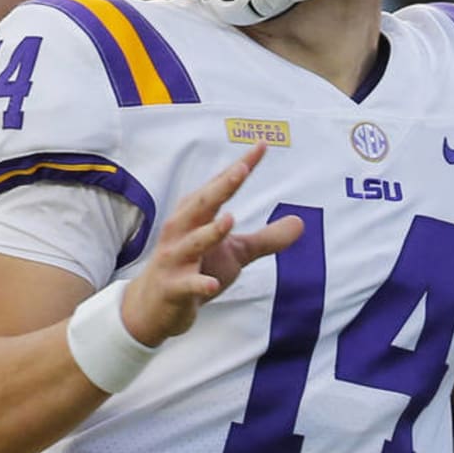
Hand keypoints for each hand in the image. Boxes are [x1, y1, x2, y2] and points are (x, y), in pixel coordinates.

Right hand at [119, 144, 303, 346]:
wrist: (152, 308)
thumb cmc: (194, 269)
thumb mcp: (235, 254)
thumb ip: (266, 238)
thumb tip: (301, 223)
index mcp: (195, 214)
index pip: (221, 185)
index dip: (242, 166)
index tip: (263, 145)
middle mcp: (182, 230)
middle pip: (202, 204)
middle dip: (221, 187)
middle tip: (242, 170)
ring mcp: (174, 259)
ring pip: (193, 242)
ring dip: (210, 232)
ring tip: (229, 219)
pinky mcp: (172, 287)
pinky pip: (187, 285)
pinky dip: (199, 284)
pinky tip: (213, 285)